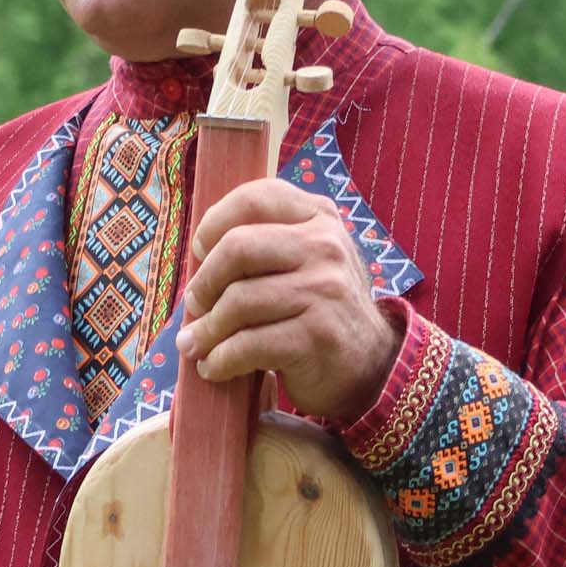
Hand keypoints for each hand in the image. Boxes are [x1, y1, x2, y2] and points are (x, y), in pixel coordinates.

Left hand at [177, 180, 399, 421]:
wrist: (371, 363)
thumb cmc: (320, 308)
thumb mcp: (308, 260)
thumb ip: (266, 243)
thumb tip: (197, 256)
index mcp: (319, 217)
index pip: (255, 198)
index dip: (213, 222)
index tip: (199, 250)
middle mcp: (326, 247)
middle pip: (237, 248)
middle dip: (204, 281)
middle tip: (194, 304)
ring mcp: (325, 291)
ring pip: (238, 301)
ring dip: (206, 330)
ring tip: (195, 344)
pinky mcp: (317, 336)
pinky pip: (248, 345)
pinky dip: (221, 360)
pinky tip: (214, 367)